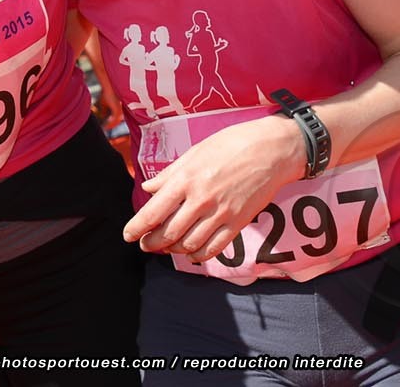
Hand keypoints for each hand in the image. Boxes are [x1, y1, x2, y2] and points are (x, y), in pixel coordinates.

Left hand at [124, 115, 303, 261]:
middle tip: (146, 245)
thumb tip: (148, 189)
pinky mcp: (238, 223)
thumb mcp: (195, 152)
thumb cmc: (231, 144)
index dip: (136, 228)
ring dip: (174, 250)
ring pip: (189, 244)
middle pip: (168, 233)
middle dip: (152, 243)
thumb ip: (169, 174)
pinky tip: (192, 252)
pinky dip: (199, 255)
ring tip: (167, 247)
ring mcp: (220, 213)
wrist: (271, 149)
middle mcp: (200, 200)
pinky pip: (213, 248)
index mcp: (185, 180)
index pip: (153, 212)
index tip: (128, 235)